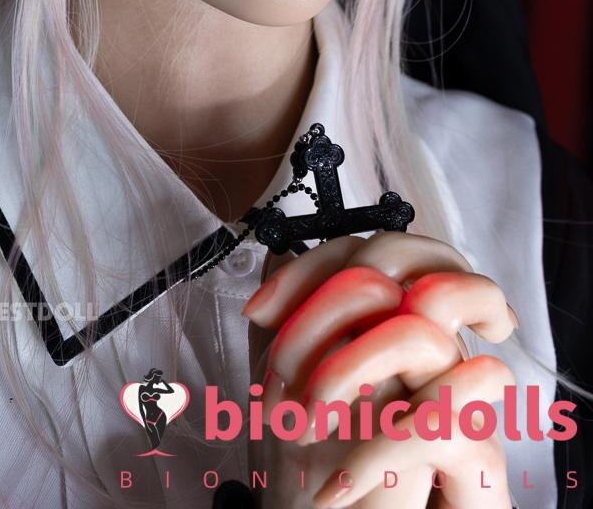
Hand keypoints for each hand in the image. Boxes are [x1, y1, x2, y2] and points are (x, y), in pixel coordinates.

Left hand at [243, 231, 517, 507]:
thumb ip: (297, 321)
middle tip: (282, 375)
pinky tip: (330, 490)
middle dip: (317, 315)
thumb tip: (272, 260)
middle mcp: (435, 340)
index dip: (304, 270)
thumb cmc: (337, 464)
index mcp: (397, 316)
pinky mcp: (476, 448)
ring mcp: (461, 389)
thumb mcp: (304, 386)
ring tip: (305, 426)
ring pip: (417, 334)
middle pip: (396, 275)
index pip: (366, 250)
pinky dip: (366, 460)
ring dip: (344, 373)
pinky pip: (428, 425)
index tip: (258, 312)